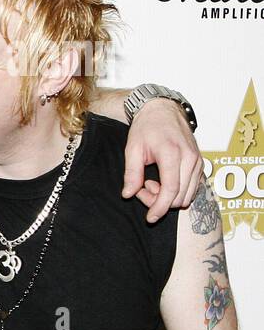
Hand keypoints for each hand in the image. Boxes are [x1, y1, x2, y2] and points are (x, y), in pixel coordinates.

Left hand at [123, 98, 200, 223]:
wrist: (163, 111)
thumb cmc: (146, 128)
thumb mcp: (132, 149)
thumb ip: (131, 174)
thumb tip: (128, 195)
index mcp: (172, 154)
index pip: (170, 190)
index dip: (160, 207)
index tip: (150, 218)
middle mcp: (190, 159)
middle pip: (179, 196)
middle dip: (159, 201)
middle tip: (141, 188)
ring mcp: (198, 162)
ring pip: (187, 195)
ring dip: (168, 197)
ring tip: (150, 183)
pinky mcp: (200, 164)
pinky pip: (192, 188)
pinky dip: (177, 191)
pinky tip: (162, 181)